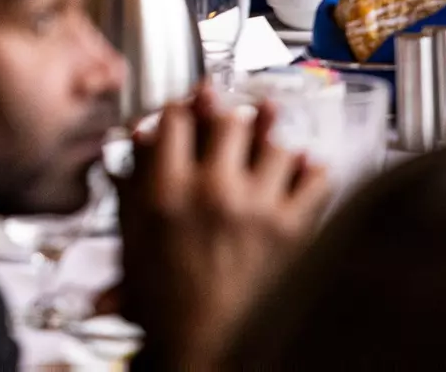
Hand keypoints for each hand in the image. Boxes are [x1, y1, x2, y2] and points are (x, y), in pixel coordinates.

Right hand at [115, 86, 331, 369]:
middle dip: (225, 106)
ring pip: (274, 141)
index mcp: (166, 190)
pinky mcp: (291, 228)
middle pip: (226, 118)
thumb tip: (132, 150)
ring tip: (267, 130)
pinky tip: (300, 167)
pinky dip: (311, 168)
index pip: (176, 119)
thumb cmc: (165, 300)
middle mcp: (212, 190)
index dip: (180, 106)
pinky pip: (315, 178)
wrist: (204, 342)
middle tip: (225, 104)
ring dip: (270, 134)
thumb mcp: (130, 237)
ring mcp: (255, 206)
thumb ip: (130, 187)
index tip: (185, 107)